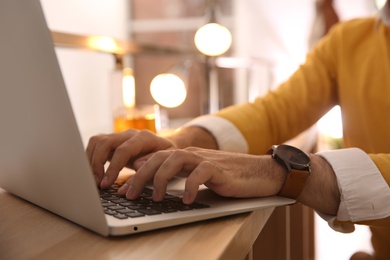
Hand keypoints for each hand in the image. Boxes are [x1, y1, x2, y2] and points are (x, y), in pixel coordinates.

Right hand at [86, 129, 175, 188]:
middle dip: (97, 164)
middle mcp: (129, 134)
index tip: (106, 184)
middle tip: (97, 183)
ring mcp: (119, 136)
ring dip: (91, 160)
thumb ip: (151, 163)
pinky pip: (95, 145)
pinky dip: (90, 158)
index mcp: (144, 137)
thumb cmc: (167, 157)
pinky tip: (93, 173)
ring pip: (97, 141)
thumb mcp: (166, 161)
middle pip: (105, 142)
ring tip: (93, 179)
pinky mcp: (112, 142)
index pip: (123, 150)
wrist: (165, 148)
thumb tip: (136, 165)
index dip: (112, 167)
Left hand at [118, 147, 284, 203]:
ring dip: (161, 178)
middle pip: (159, 157)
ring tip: (156, 198)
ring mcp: (206, 159)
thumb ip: (180, 176)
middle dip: (140, 175)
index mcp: (185, 156)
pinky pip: (201, 173)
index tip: (123, 190)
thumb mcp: (199, 176)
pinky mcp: (220, 169)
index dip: (136, 173)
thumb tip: (155, 185)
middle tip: (128, 194)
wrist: (259, 172)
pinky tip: (186, 200)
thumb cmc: (228, 177)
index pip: (154, 159)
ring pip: (175, 159)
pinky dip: (191, 186)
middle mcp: (192, 154)